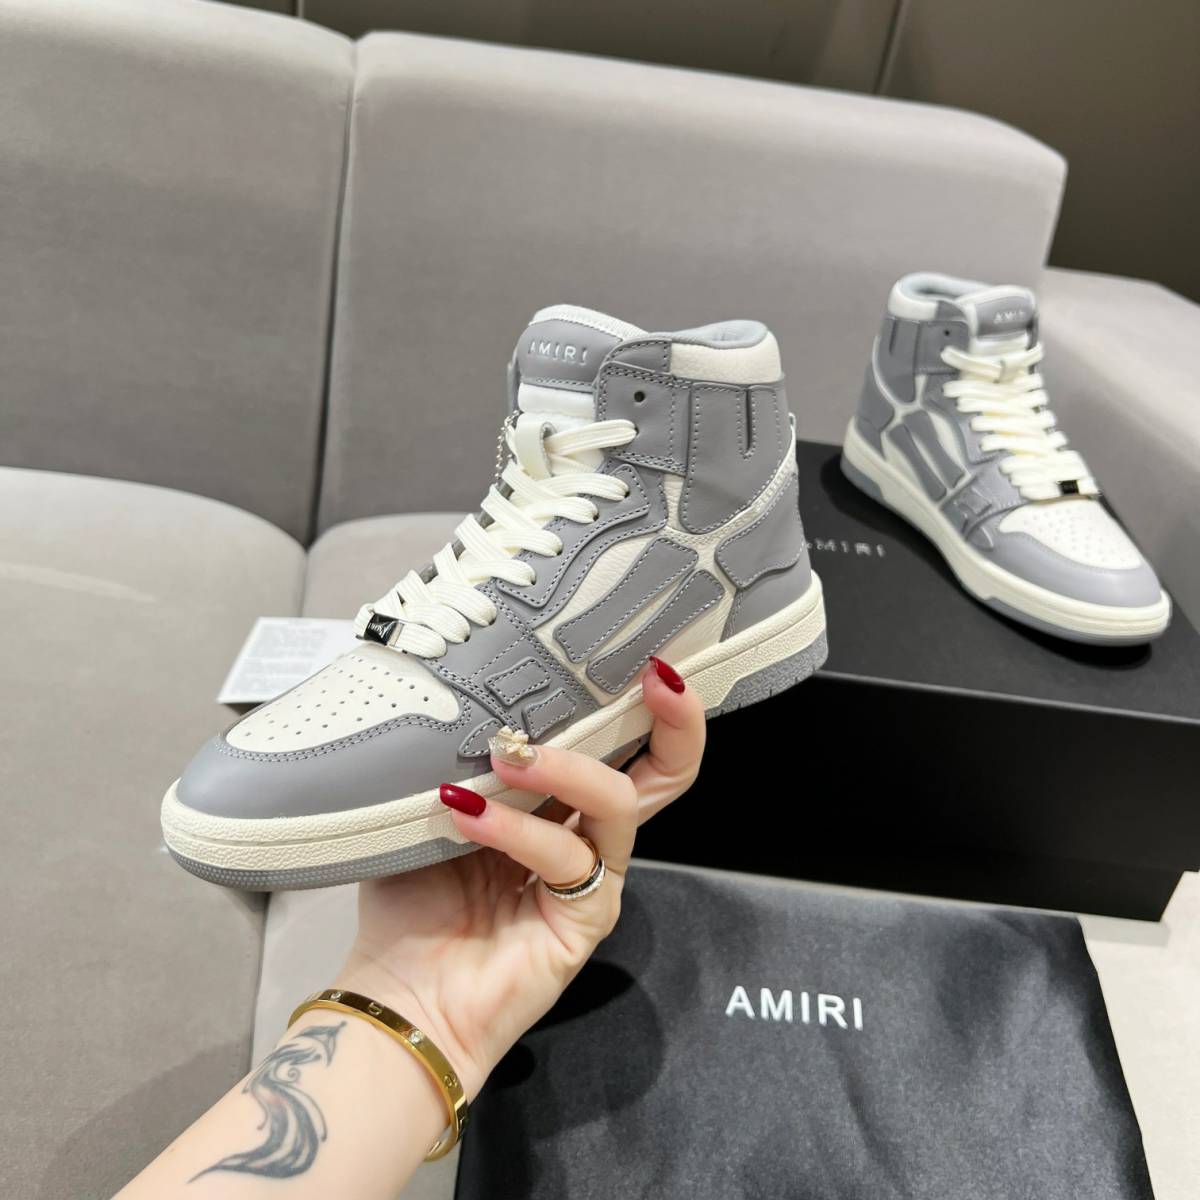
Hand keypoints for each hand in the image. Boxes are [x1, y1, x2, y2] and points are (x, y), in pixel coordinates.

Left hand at [334, 657, 704, 1098]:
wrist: (399, 995)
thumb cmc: (412, 901)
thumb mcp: (433, 808)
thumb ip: (463, 759)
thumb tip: (469, 694)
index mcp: (556, 804)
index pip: (616, 743)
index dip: (637, 699)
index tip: (637, 652)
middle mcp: (586, 836)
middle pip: (664, 773)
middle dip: (672, 719)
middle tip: (655, 675)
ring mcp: (592, 878)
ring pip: (620, 802)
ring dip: (563, 767)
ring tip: (505, 754)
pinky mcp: (586, 919)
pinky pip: (567, 857)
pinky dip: (517, 828)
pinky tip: (465, 815)